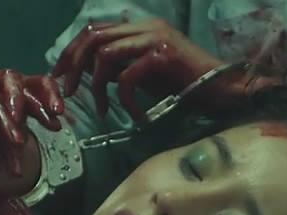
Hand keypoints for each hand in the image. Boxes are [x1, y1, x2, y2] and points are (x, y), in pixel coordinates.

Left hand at [52, 19, 237, 120]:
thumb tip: (88, 72)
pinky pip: (128, 77)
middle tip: (68, 92)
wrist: (226, 89)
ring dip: (98, 87)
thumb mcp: (148, 73)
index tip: (60, 76)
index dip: (71, 52)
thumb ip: (121, 67)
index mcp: (141, 28)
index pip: (94, 30)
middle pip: (93, 37)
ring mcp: (155, 38)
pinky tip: (136, 116)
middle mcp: (146, 27)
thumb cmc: (190, 85)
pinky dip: (124, 100)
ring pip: (105, 54)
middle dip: (74, 66)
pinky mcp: (164, 56)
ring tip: (104, 110)